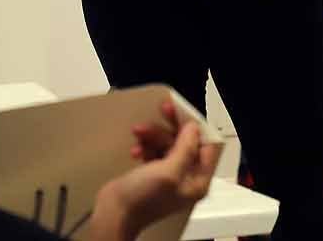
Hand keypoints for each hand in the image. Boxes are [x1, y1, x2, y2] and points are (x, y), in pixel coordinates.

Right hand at [89, 100, 220, 240]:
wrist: (114, 214)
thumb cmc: (141, 201)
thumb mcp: (169, 171)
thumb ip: (185, 148)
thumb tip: (194, 129)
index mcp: (197, 181)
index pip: (208, 146)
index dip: (197, 127)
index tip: (184, 112)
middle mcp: (186, 178)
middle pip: (187, 142)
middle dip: (171, 128)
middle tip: (164, 109)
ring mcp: (169, 176)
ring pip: (168, 144)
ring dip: (154, 135)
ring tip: (140, 132)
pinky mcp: (153, 174)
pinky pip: (154, 151)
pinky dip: (146, 145)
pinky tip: (136, 149)